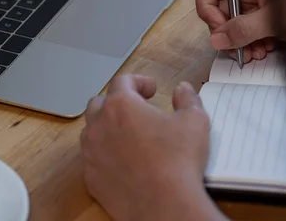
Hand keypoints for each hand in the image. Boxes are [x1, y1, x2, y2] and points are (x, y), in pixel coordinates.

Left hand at [80, 75, 226, 220]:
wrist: (164, 204)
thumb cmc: (177, 162)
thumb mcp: (194, 121)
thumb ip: (188, 99)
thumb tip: (183, 90)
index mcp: (121, 105)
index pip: (122, 81)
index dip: (138, 81)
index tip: (150, 89)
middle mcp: (99, 125)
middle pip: (100, 103)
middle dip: (117, 102)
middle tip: (137, 109)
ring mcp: (91, 153)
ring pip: (92, 131)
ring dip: (107, 127)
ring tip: (129, 134)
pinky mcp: (91, 177)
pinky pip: (93, 158)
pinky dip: (105, 154)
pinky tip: (124, 161)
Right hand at [195, 0, 285, 61]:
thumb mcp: (275, 19)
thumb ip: (243, 29)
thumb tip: (216, 39)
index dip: (208, 9)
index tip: (220, 29)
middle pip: (217, 8)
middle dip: (225, 32)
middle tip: (237, 49)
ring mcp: (255, 1)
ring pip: (229, 23)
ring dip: (237, 42)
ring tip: (254, 53)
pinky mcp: (262, 16)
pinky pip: (244, 30)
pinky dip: (249, 43)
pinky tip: (263, 49)